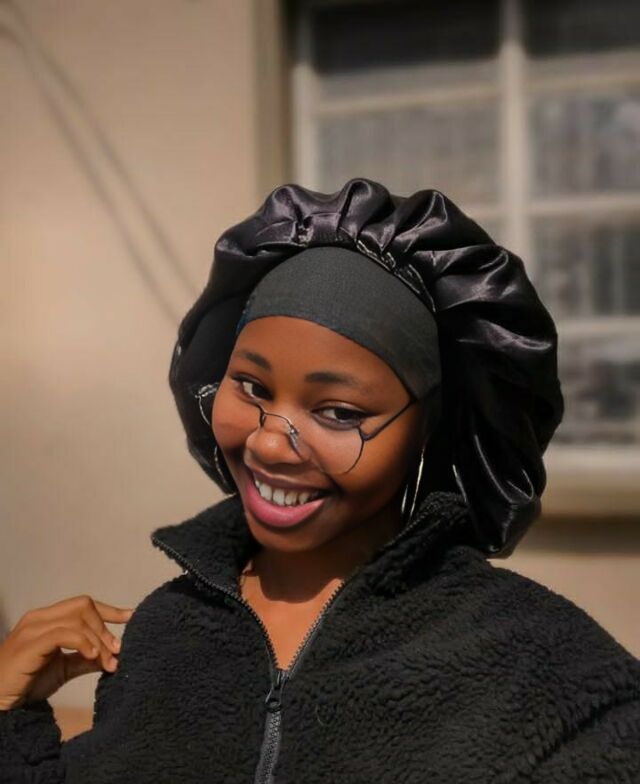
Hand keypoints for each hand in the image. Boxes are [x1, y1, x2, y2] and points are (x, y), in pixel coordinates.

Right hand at [0, 595, 133, 710]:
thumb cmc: (27, 683)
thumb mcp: (63, 669)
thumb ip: (85, 659)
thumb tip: (113, 655)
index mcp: (47, 619)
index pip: (82, 604)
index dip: (108, 609)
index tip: (130, 616)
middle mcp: (39, 617)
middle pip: (84, 607)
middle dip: (105, 628)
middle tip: (118, 651)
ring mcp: (33, 628)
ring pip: (77, 620)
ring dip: (98, 640)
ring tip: (108, 661)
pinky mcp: (29, 644)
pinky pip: (63, 634)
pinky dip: (83, 642)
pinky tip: (93, 656)